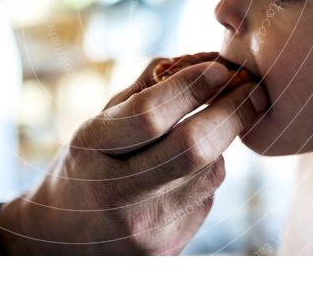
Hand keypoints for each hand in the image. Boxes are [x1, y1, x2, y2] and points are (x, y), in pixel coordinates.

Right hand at [0, 58, 268, 254]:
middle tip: (252, 90)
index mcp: (90, 149)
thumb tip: (199, 62)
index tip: (221, 67)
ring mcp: (142, 228)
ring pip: (209, 172)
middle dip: (232, 112)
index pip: (150, 115)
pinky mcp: (166, 249)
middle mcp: (115, 194)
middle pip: (193, 148)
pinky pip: (207, 198)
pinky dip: (207, 174)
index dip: (192, 87)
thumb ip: (142, 91)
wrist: (60, 238)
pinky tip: (188, 171)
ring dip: (220, 143)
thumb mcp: (96, 124)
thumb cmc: (86, 166)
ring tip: (209, 130)